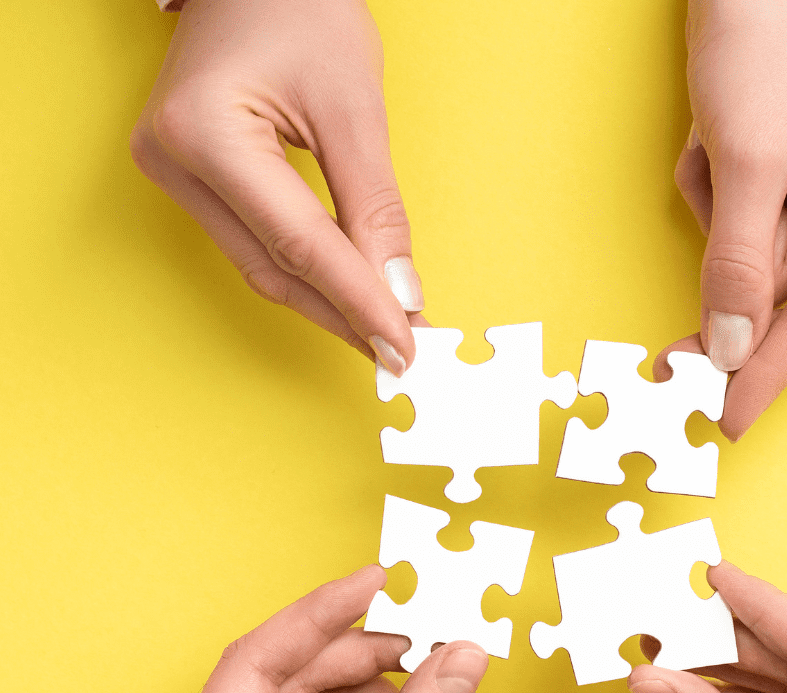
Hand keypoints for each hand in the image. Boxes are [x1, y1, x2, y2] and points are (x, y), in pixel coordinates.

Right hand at [131, 0, 421, 376]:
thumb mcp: (354, 107)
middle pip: (274, 267)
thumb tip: (401, 292)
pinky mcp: (187, 176)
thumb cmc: (298, 6)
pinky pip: (253, 243)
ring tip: (383, 333)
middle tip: (402, 354)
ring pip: (260, 265)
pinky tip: (347, 294)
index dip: (359, 304)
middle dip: (344, 315)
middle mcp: (172, 161)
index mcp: (205, 135)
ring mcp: (171, 172)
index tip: (406, 347)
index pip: (301, 246)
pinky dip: (304, 272)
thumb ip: (376, 208)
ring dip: (326, 302)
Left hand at [664, 0, 786, 438]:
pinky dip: (717, 214)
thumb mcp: (747, 157)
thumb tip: (728, 351)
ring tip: (713, 158)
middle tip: (673, 351)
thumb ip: (738, 263)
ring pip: (763, 278)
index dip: (771, 370)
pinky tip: (714, 155)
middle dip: (736, 305)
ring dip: (722, 236)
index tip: (726, 418)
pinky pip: (746, 243)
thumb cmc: (767, 39)